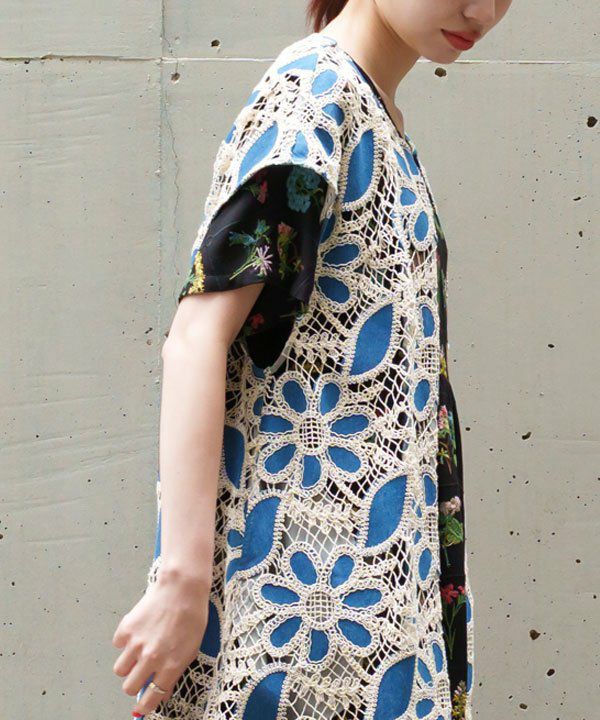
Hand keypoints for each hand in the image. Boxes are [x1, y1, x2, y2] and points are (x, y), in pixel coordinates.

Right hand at [112, 565, 210, 716]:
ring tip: (140, 649)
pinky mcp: (126, 628)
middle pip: (129, 687)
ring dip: (128, 663)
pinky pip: (118, 645)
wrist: (182, 588)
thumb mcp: (192, 649)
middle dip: (135, 683)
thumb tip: (161, 690)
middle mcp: (151, 658)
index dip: (145, 706)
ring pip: (120, 670)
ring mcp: (136, 643)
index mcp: (171, 665)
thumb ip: (175, 671)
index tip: (142, 707)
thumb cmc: (192, 616)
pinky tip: (139, 630)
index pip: (151, 699)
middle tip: (142, 671)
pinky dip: (125, 641)